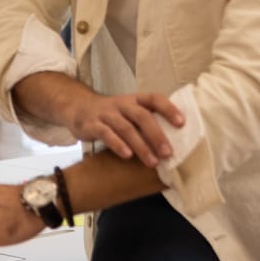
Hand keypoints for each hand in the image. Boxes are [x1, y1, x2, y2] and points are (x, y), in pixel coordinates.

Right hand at [64, 92, 183, 167]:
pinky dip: (117, 144)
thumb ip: (146, 121)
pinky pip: (106, 134)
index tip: (182, 123)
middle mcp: (121, 104)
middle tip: (168, 153)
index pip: (154, 98)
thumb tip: (173, 143)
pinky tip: (127, 155)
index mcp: (134, 100)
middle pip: (141, 116)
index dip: (169, 109)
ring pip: (126, 128)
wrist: (77, 108)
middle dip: (156, 135)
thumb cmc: (111, 114)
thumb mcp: (128, 112)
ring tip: (152, 162)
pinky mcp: (92, 125)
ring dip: (141, 146)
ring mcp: (106, 113)